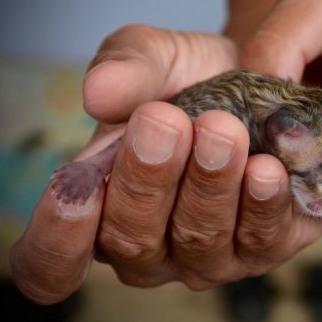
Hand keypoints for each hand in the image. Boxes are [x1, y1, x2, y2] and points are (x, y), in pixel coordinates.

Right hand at [10, 25, 321, 303]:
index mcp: (101, 214)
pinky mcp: (263, 248)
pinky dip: (262, 203)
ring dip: (209, 185)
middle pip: (133, 242)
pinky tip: (267, 168)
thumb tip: (97, 92)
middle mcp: (150, 249)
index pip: (54, 263)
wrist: (259, 81)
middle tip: (165, 120)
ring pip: (199, 241)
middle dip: (149, 180)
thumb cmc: (191, 80)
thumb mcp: (155, 58)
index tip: (77, 190)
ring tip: (222, 130)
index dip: (58, 240)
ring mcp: (208, 257)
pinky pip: (261, 240)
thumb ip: (125, 69)